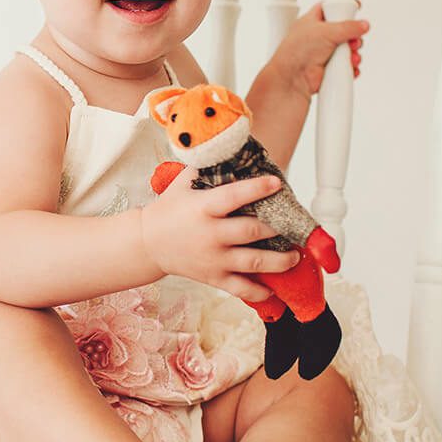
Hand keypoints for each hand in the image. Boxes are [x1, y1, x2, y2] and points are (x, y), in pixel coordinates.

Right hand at [137, 167, 301, 301]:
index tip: (277, 184)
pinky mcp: (213, 278)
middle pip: (252, 231)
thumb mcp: (183, 183)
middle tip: (292, 225)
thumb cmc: (169, 210)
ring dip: (280, 261)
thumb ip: (207, 168)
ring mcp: (213, 259)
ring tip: (294, 256)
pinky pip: (240, 289)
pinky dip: (259, 292)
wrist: (147, 243)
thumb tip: (232, 150)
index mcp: (203, 208)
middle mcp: (210, 235)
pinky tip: (273, 289)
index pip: (234, 196)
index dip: (258, 189)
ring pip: (254, 263)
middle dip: (277, 228)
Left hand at [267, 1, 369, 97]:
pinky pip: (346, 64)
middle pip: (344, 29)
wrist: (293, 78)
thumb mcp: (325, 32)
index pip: (330, 7)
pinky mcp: (329, 67)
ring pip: (348, 48)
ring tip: (352, 56)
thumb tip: (363, 25)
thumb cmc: (297, 51)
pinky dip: (351, 66)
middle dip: (353, 35)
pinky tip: (351, 66)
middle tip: (354, 40)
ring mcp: (325, 52)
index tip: (356, 7)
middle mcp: (319, 35)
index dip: (343, 5)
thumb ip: (347, 27)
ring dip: (354, 52)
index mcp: (313, 21)